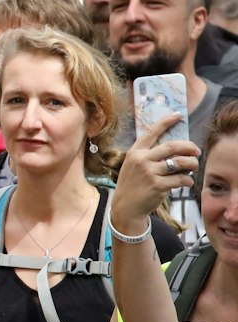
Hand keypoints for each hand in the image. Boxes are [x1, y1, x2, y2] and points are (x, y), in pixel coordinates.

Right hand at [112, 115, 197, 231]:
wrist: (125, 206)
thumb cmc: (133, 185)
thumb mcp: (134, 166)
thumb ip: (149, 156)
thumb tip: (175, 148)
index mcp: (135, 152)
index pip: (151, 132)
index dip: (165, 122)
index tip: (177, 115)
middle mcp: (141, 160)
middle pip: (172, 146)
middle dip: (189, 147)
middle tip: (196, 151)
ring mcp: (149, 173)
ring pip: (180, 162)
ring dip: (192, 164)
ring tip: (194, 166)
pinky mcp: (157, 185)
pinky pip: (181, 179)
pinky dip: (188, 180)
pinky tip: (187, 182)